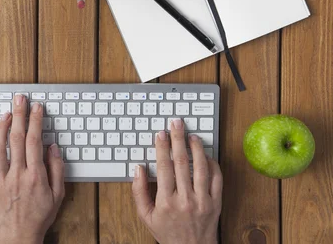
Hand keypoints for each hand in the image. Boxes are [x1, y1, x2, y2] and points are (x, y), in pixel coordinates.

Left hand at [0, 95, 64, 243]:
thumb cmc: (39, 216)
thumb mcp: (58, 195)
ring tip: (6, 113)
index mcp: (35, 176)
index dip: (35, 121)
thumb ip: (56, 169)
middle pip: (16, 138)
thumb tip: (52, 146)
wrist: (19, 236)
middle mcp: (17, 175)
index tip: (37, 107)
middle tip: (20, 99)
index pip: (34, 141)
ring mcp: (1, 179)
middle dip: (19, 115)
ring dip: (2, 126)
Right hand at [131, 118, 222, 243]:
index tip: (161, 134)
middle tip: (176, 123)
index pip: (164, 167)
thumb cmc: (167, 232)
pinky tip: (206, 155)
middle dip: (178, 139)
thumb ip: (139, 191)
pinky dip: (213, 164)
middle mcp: (185, 199)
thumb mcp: (145, 216)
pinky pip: (217, 179)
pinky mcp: (216, 203)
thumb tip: (138, 168)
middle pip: (182, 162)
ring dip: (197, 148)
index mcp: (166, 201)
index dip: (162, 148)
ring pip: (201, 167)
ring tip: (192, 135)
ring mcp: (203, 200)